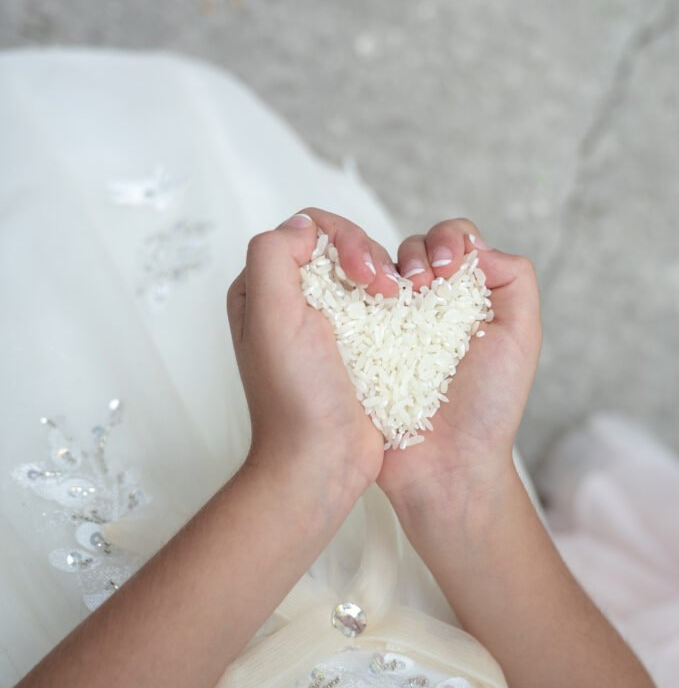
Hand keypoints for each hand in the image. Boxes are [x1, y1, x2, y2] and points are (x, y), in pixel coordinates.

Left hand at [227, 208, 399, 516]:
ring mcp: (325, 325)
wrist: (322, 460)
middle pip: (340, 246)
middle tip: (385, 289)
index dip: (343, 237)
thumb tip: (305, 227)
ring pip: (365, 272)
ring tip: (400, 301)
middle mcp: (290, 302)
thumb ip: (275, 256)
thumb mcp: (271, 317)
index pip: (307, 231)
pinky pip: (381, 305)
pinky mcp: (356, 346)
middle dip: (369, 255)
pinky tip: (408, 316)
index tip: (363, 272)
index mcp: (261, 290)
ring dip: (390, 277)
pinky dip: (399, 302)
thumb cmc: (295, 397)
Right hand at [377, 218, 541, 512]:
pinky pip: (345, 303)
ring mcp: (387, 325)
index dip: (448, 242)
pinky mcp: (356, 346)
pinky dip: (349, 292)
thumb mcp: (521, 337)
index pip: (455, 240)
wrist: (445, 464)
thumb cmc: (487, 407)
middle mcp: (426, 306)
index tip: (446, 270)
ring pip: (376, 269)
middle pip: (412, 248)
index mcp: (467, 299)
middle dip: (415, 253)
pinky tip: (359, 303)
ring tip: (388, 293)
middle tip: (421, 285)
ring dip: (381, 268)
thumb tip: (473, 246)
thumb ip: (514, 280)